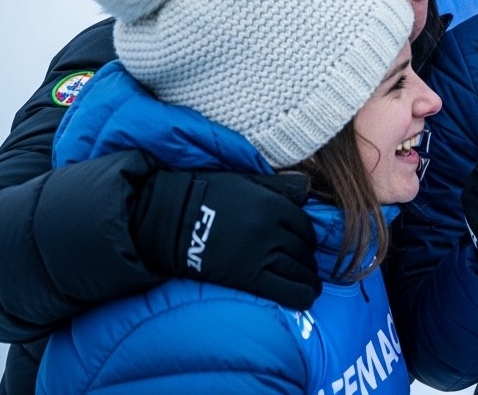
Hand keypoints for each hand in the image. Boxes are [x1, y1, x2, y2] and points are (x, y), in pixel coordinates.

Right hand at [133, 170, 319, 308]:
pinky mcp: (247, 277)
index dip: (307, 240)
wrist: (169, 218)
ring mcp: (260, 254)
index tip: (303, 246)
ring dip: (307, 279)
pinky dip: (301, 295)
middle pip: (303, 251)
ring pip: (299, 272)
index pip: (305, 228)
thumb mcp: (245, 181)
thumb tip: (308, 187)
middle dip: (306, 261)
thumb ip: (279, 186)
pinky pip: (286, 291)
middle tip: (303, 267)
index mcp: (273, 205)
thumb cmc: (206, 196)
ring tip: (307, 284)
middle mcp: (272, 230)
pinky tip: (305, 297)